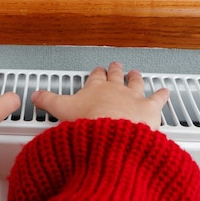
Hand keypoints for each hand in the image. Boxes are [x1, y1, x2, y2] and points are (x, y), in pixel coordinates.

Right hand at [31, 62, 168, 129]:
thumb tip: (34, 96)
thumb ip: (47, 102)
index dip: (96, 73)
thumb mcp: (60, 111)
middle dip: (116, 70)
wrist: (111, 135)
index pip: (95, 77)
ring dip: (136, 77)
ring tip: (136, 73)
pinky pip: (158, 98)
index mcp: (95, 89)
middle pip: (116, 76)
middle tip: (117, 65)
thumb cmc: (88, 124)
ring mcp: (134, 98)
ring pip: (136, 83)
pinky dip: (162, 95)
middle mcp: (116, 89)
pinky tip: (166, 92)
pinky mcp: (150, 110)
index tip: (97, 70)